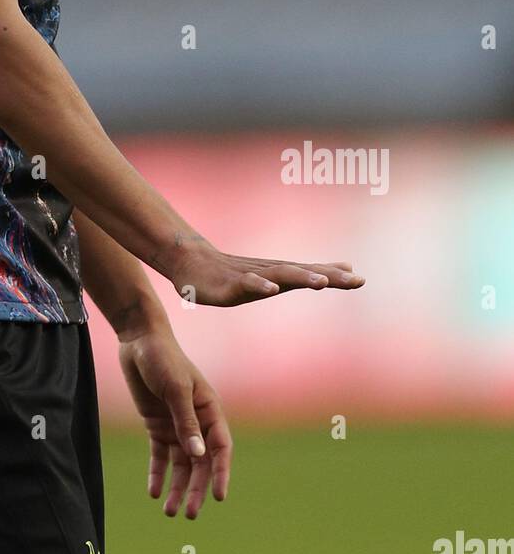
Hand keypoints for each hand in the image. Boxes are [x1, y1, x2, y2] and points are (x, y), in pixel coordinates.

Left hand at [118, 320, 231, 517]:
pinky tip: (154, 492)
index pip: (220, 448)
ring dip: (177, 487)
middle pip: (200, 462)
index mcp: (210, 409)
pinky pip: (160, 455)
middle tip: (188, 514)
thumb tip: (198, 455)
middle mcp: (196, 421)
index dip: (221, 473)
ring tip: (170, 512)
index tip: (219, 497)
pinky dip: (158, 474)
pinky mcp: (157, 425)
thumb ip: (186, 421)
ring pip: (181, 464)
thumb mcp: (175, 388)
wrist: (139, 340)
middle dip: (195, 489)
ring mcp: (176, 424)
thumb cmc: (163, 358)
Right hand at [169, 236, 364, 306]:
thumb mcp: (272, 275)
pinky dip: (260, 285)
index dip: (335, 277)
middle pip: (303, 273)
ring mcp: (250, 276)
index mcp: (280, 274)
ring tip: (320, 282)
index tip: (361, 280)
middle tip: (354, 280)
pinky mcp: (231, 283)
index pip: (312, 274)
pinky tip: (271, 289)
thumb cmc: (235, 272)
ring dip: (301, 277)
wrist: (192, 263)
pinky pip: (247, 284)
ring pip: (279, 276)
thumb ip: (303, 274)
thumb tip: (339, 269)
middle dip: (328, 276)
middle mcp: (269, 272)